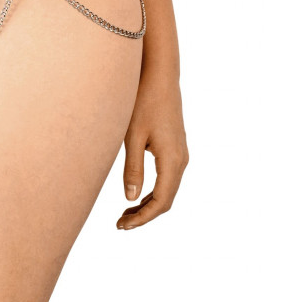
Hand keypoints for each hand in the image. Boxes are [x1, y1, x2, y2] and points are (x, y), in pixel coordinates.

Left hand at [116, 70, 188, 228]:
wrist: (159, 76)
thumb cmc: (142, 102)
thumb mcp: (132, 136)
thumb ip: (132, 168)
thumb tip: (130, 199)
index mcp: (172, 160)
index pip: (161, 202)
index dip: (142, 218)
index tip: (122, 226)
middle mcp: (181, 160)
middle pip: (166, 199)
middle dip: (144, 214)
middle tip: (120, 223)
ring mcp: (180, 153)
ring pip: (167, 189)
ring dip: (148, 203)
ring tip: (125, 212)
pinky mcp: (175, 146)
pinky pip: (167, 177)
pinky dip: (153, 190)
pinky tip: (136, 192)